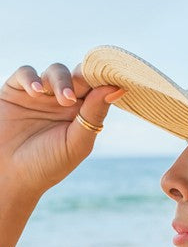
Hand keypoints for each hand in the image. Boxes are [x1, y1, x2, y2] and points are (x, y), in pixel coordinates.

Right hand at [0, 61, 124, 196]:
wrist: (10, 175)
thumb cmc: (47, 164)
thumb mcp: (76, 143)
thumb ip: (94, 115)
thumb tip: (117, 88)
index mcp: (83, 113)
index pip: (99, 88)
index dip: (107, 79)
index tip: (116, 76)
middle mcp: (64, 101)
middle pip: (80, 75)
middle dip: (84, 77)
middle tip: (85, 90)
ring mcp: (41, 94)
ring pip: (56, 71)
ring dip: (61, 80)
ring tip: (63, 99)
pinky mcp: (16, 90)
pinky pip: (26, 73)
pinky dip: (32, 78)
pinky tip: (36, 92)